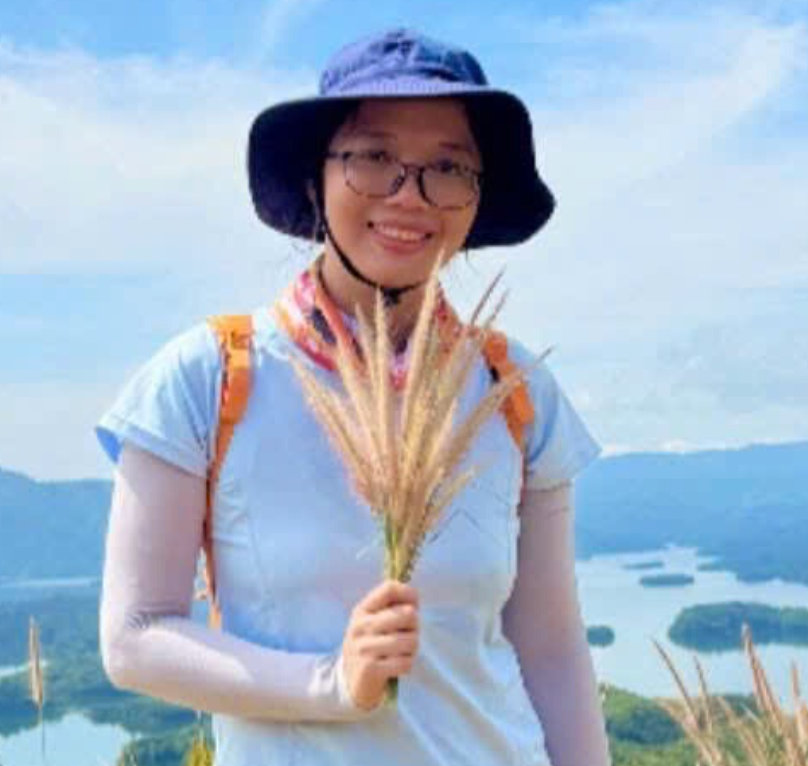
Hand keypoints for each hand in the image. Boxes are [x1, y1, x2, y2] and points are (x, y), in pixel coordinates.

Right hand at [340, 579, 420, 710]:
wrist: (350, 681)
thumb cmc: (370, 645)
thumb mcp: (372, 622)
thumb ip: (390, 607)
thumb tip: (414, 597)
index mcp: (362, 610)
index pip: (389, 589)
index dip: (408, 594)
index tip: (414, 605)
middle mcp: (361, 626)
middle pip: (406, 614)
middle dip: (415, 626)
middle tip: (407, 634)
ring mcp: (364, 647)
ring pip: (410, 640)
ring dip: (412, 648)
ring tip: (403, 652)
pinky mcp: (371, 669)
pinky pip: (405, 662)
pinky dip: (407, 664)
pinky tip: (398, 665)